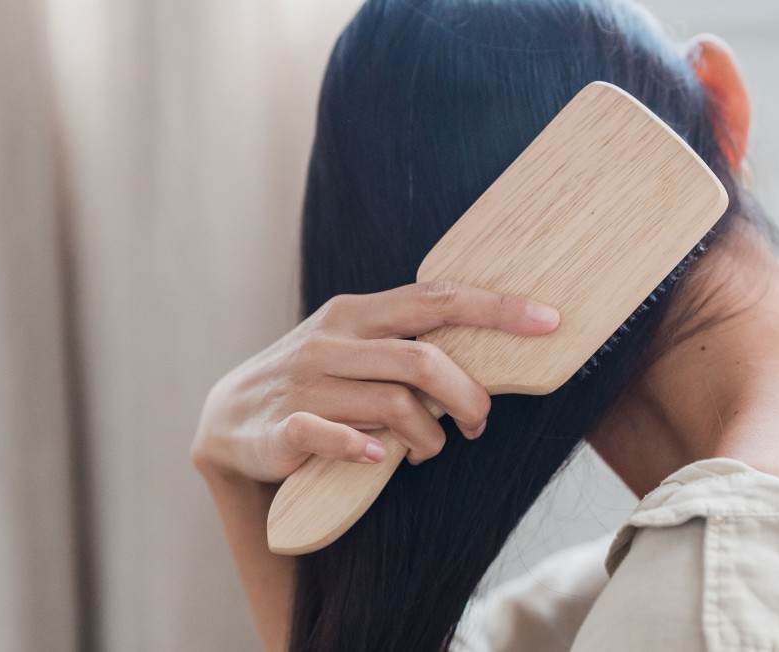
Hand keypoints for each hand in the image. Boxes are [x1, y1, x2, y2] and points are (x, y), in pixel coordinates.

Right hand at [190, 279, 560, 481]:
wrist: (229, 415)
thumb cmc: (316, 380)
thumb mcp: (357, 348)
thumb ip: (409, 346)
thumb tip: (487, 363)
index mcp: (358, 312)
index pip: (436, 299)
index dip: (496, 309)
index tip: (548, 320)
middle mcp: (332, 340)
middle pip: (422, 358)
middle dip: (467, 395)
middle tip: (478, 423)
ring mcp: (305, 383)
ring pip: (393, 406)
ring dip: (428, 437)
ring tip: (427, 451)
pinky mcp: (283, 427)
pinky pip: (333, 436)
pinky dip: (366, 450)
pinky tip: (380, 458)